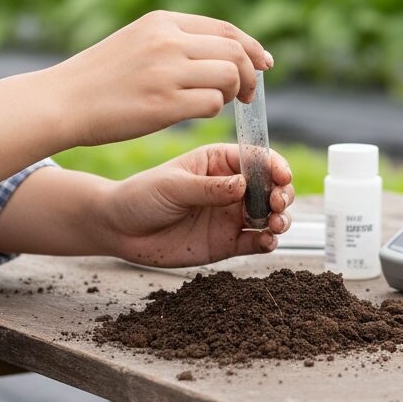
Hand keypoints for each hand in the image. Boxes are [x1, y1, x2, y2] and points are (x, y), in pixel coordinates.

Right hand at [47, 11, 272, 146]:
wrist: (61, 102)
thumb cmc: (99, 78)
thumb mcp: (137, 41)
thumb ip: (175, 41)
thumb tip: (225, 52)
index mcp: (162, 21)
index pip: (226, 29)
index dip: (251, 47)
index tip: (264, 63)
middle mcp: (167, 41)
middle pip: (235, 51)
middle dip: (251, 74)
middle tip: (248, 94)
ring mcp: (166, 71)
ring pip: (229, 76)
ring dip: (234, 93)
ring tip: (220, 103)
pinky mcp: (164, 103)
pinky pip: (212, 104)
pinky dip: (213, 110)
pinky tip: (197, 113)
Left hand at [100, 144, 294, 266]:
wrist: (120, 230)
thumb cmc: (143, 196)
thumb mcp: (174, 186)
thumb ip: (209, 188)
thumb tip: (244, 186)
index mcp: (219, 162)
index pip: (256, 159)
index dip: (274, 165)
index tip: (282, 176)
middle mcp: (232, 187)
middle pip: (270, 187)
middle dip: (282, 193)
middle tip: (277, 203)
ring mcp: (231, 215)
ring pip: (269, 214)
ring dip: (281, 217)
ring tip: (276, 223)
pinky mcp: (228, 242)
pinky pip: (256, 241)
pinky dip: (268, 242)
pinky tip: (267, 241)